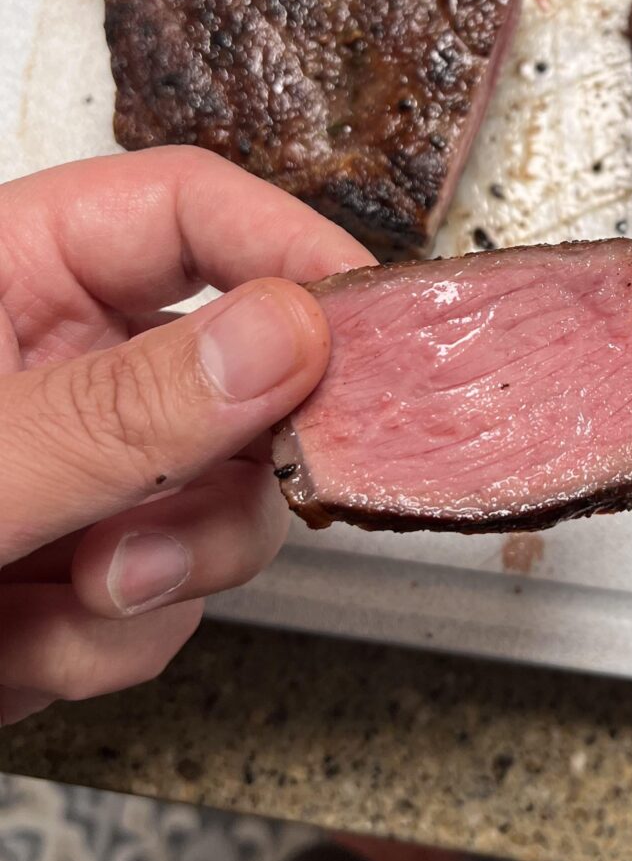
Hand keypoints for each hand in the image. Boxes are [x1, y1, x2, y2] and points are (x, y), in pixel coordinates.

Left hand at [0, 146, 371, 727]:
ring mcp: (73, 473)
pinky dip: (111, 643)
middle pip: (239, 371)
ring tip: (68, 607)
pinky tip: (25, 649)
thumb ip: (118, 409)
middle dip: (224, 469)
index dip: (287, 249)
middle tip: (195, 517)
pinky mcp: (72, 572)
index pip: (187, 211)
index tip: (367, 325)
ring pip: (216, 502)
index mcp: (8, 273)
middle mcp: (56, 362)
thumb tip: (287, 333)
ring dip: (165, 575)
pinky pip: (165, 598)